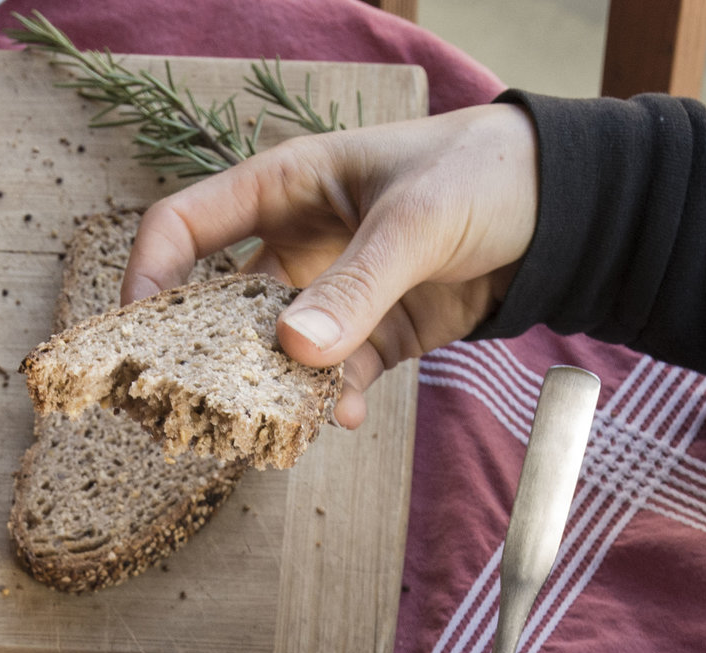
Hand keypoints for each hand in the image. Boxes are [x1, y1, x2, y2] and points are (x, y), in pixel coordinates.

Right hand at [125, 104, 539, 428]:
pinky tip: (349, 416)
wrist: (568, 209)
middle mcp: (298, 242)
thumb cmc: (485, 174)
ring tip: (280, 425)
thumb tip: (293, 350)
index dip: (150, 276)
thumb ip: (355, 286)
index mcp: (286, 186)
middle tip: (192, 408)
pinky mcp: (375, 334)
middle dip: (209, 357)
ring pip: (278, 354)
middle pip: (222, 305)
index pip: (186, 226)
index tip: (137, 336)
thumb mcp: (416, 222)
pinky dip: (336, 401)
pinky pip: (335, 378)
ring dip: (277, 391)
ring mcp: (334, 293)